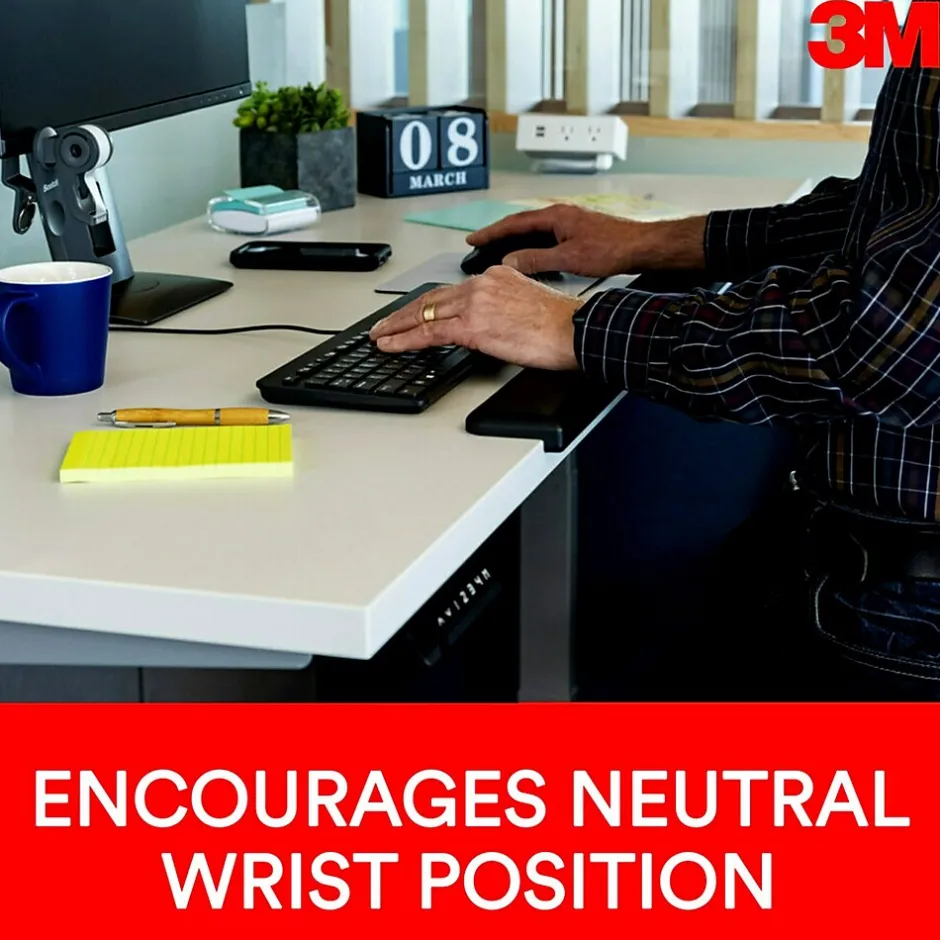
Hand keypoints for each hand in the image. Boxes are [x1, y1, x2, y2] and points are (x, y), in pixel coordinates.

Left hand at [369, 266, 580, 369]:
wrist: (574, 331)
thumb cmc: (560, 325)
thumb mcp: (525, 304)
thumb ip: (500, 308)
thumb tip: (486, 327)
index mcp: (495, 276)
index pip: (451, 291)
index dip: (426, 304)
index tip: (411, 312)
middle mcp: (482, 284)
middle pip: (431, 298)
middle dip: (402, 313)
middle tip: (383, 324)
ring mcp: (475, 303)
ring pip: (424, 314)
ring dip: (396, 327)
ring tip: (380, 337)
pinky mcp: (473, 325)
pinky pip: (429, 333)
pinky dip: (405, 340)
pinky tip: (392, 345)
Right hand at [468, 204, 706, 277]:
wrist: (640, 247)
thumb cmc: (611, 248)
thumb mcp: (568, 258)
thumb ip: (536, 259)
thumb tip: (511, 261)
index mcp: (555, 216)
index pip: (514, 223)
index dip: (491, 232)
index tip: (474, 239)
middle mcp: (560, 215)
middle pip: (521, 224)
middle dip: (498, 234)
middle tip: (479, 244)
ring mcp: (569, 224)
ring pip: (533, 231)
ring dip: (514, 240)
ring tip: (497, 250)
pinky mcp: (576, 234)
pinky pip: (545, 237)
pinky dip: (531, 245)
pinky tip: (529, 256)